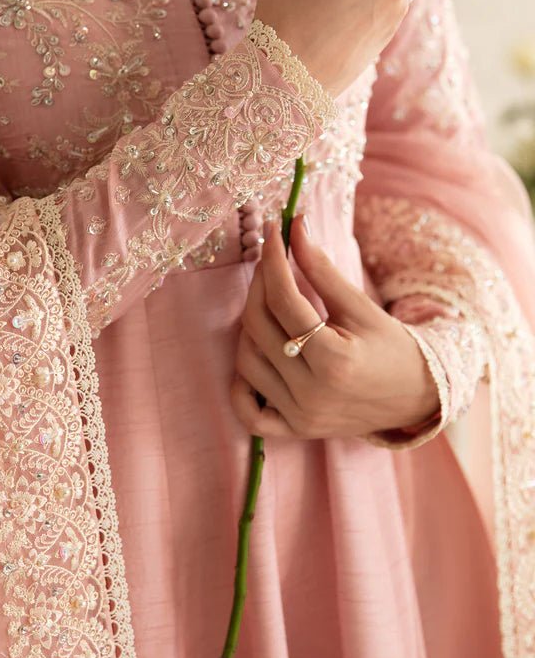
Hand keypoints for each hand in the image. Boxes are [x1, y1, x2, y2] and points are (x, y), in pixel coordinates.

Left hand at [230, 216, 440, 441]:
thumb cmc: (393, 347)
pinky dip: (241, 386)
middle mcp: (312, 394)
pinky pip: (249, 413)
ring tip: (270, 303)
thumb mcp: (361, 306)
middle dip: (259, 285)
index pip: (285, 302)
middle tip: (271, 260)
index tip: (274, 232)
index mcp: (335, 360)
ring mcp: (300, 416)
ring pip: (246, 363)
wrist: (417, 396)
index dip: (275, 261)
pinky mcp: (295, 431)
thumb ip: (322, 269)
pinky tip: (255, 355)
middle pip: (258, 329)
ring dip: (249, 327)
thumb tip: (295, 226)